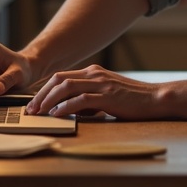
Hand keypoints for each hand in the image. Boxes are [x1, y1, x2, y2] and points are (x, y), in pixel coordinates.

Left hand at [27, 64, 163, 119]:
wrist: (155, 98)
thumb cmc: (132, 100)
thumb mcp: (107, 94)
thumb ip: (89, 98)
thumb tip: (70, 109)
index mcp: (93, 72)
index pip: (61, 77)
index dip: (44, 89)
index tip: (35, 103)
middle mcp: (95, 74)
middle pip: (59, 80)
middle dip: (41, 94)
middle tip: (31, 109)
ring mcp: (101, 84)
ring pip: (66, 87)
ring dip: (49, 100)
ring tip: (39, 112)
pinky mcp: (107, 96)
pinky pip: (80, 99)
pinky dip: (65, 106)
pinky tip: (57, 114)